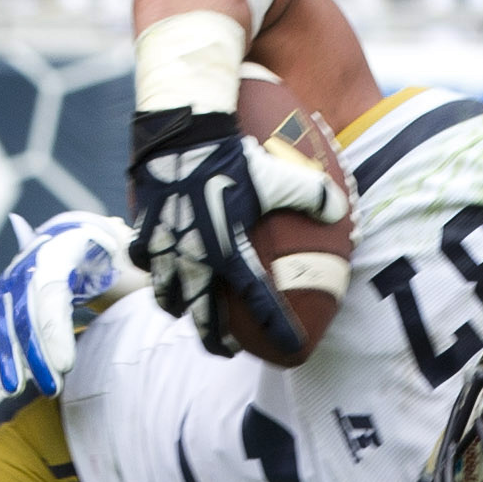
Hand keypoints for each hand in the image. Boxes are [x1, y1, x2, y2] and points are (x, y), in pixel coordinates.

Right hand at [0, 210, 142, 398]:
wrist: (92, 242)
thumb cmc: (121, 259)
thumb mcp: (137, 264)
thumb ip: (145, 281)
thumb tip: (169, 300)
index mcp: (69, 246)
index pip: (52, 290)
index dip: (55, 330)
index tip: (66, 366)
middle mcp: (33, 257)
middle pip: (25, 309)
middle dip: (34, 352)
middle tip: (51, 389)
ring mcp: (14, 275)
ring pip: (3, 317)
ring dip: (8, 356)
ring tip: (14, 390)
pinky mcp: (3, 294)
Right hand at [125, 104, 349, 360]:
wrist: (181, 132)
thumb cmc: (232, 155)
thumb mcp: (280, 175)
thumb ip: (313, 195)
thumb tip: (339, 210)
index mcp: (230, 252)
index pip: (260, 303)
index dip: (278, 328)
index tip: (292, 348)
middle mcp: (195, 259)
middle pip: (203, 317)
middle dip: (215, 340)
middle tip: (226, 348)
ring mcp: (165, 249)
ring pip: (168, 296)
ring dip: (181, 308)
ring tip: (189, 311)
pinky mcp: (144, 231)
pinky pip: (143, 261)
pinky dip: (152, 269)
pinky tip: (160, 266)